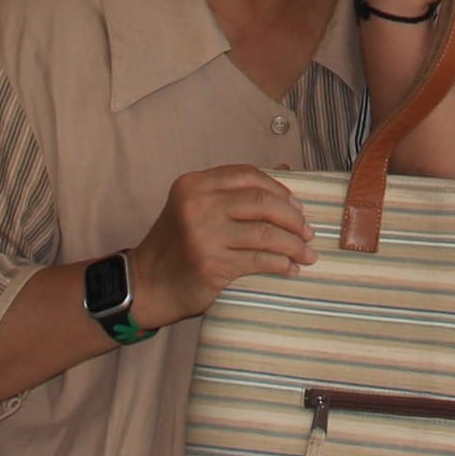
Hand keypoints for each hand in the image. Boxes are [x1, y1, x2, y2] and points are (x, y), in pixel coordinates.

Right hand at [126, 166, 318, 328]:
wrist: (147, 284)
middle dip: (293, 218)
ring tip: (307, 253)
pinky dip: (281, 264)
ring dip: (294, 245)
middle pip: (262, 202)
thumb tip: (287, 170)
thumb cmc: (178, 245)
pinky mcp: (211, 265)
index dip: (279, 189)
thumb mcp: (194, 208)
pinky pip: (259, 260)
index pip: (248, 175)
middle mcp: (198, 205)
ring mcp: (204, 236)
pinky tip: (290, 268)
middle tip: (308, 232)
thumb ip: (230, 192)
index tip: (297, 206)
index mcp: (194, 185)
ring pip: (266, 234)